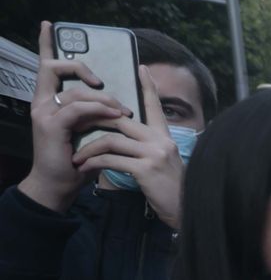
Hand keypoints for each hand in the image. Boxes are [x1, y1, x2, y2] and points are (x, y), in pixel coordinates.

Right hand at [17, 21, 131, 213]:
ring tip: (122, 111)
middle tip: (103, 83)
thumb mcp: (90, 129)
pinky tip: (115, 116)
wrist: (62, 184)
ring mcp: (44, 112)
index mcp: (49, 99)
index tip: (50, 25)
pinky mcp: (51, 125)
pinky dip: (98, 110)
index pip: (46, 66)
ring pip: (75, 91)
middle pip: (54, 67)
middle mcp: (42, 102)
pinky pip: (78, 109)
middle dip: (82, 68)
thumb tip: (120, 100)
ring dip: (104, 98)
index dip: (46, 44)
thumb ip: (96, 112)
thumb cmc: (78, 157)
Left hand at [72, 67, 186, 226]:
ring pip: (112, 140)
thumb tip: (127, 138)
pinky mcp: (146, 169)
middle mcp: (161, 141)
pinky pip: (112, 160)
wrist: (186, 211)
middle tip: (74, 126)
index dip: (148, 87)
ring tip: (76, 158)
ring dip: (89, 148)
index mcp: (165, 137)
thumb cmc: (171, 190)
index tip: (141, 68)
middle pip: (121, 120)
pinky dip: (95, 163)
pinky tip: (85, 169)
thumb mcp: (163, 163)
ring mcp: (155, 154)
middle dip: (94, 122)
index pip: (155, 106)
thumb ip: (148, 147)